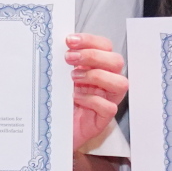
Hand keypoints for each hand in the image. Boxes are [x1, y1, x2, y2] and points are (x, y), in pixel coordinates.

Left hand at [66, 32, 126, 154]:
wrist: (51, 129)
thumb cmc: (57, 101)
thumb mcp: (59, 76)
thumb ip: (63, 61)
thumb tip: (55, 43)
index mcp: (98, 66)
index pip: (105, 47)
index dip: (90, 41)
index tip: (69, 41)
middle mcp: (107, 81)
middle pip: (116, 61)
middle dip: (93, 56)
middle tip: (69, 58)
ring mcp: (108, 100)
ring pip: (120, 83)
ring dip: (96, 76)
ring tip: (73, 78)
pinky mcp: (103, 118)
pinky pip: (109, 107)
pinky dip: (92, 100)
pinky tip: (75, 98)